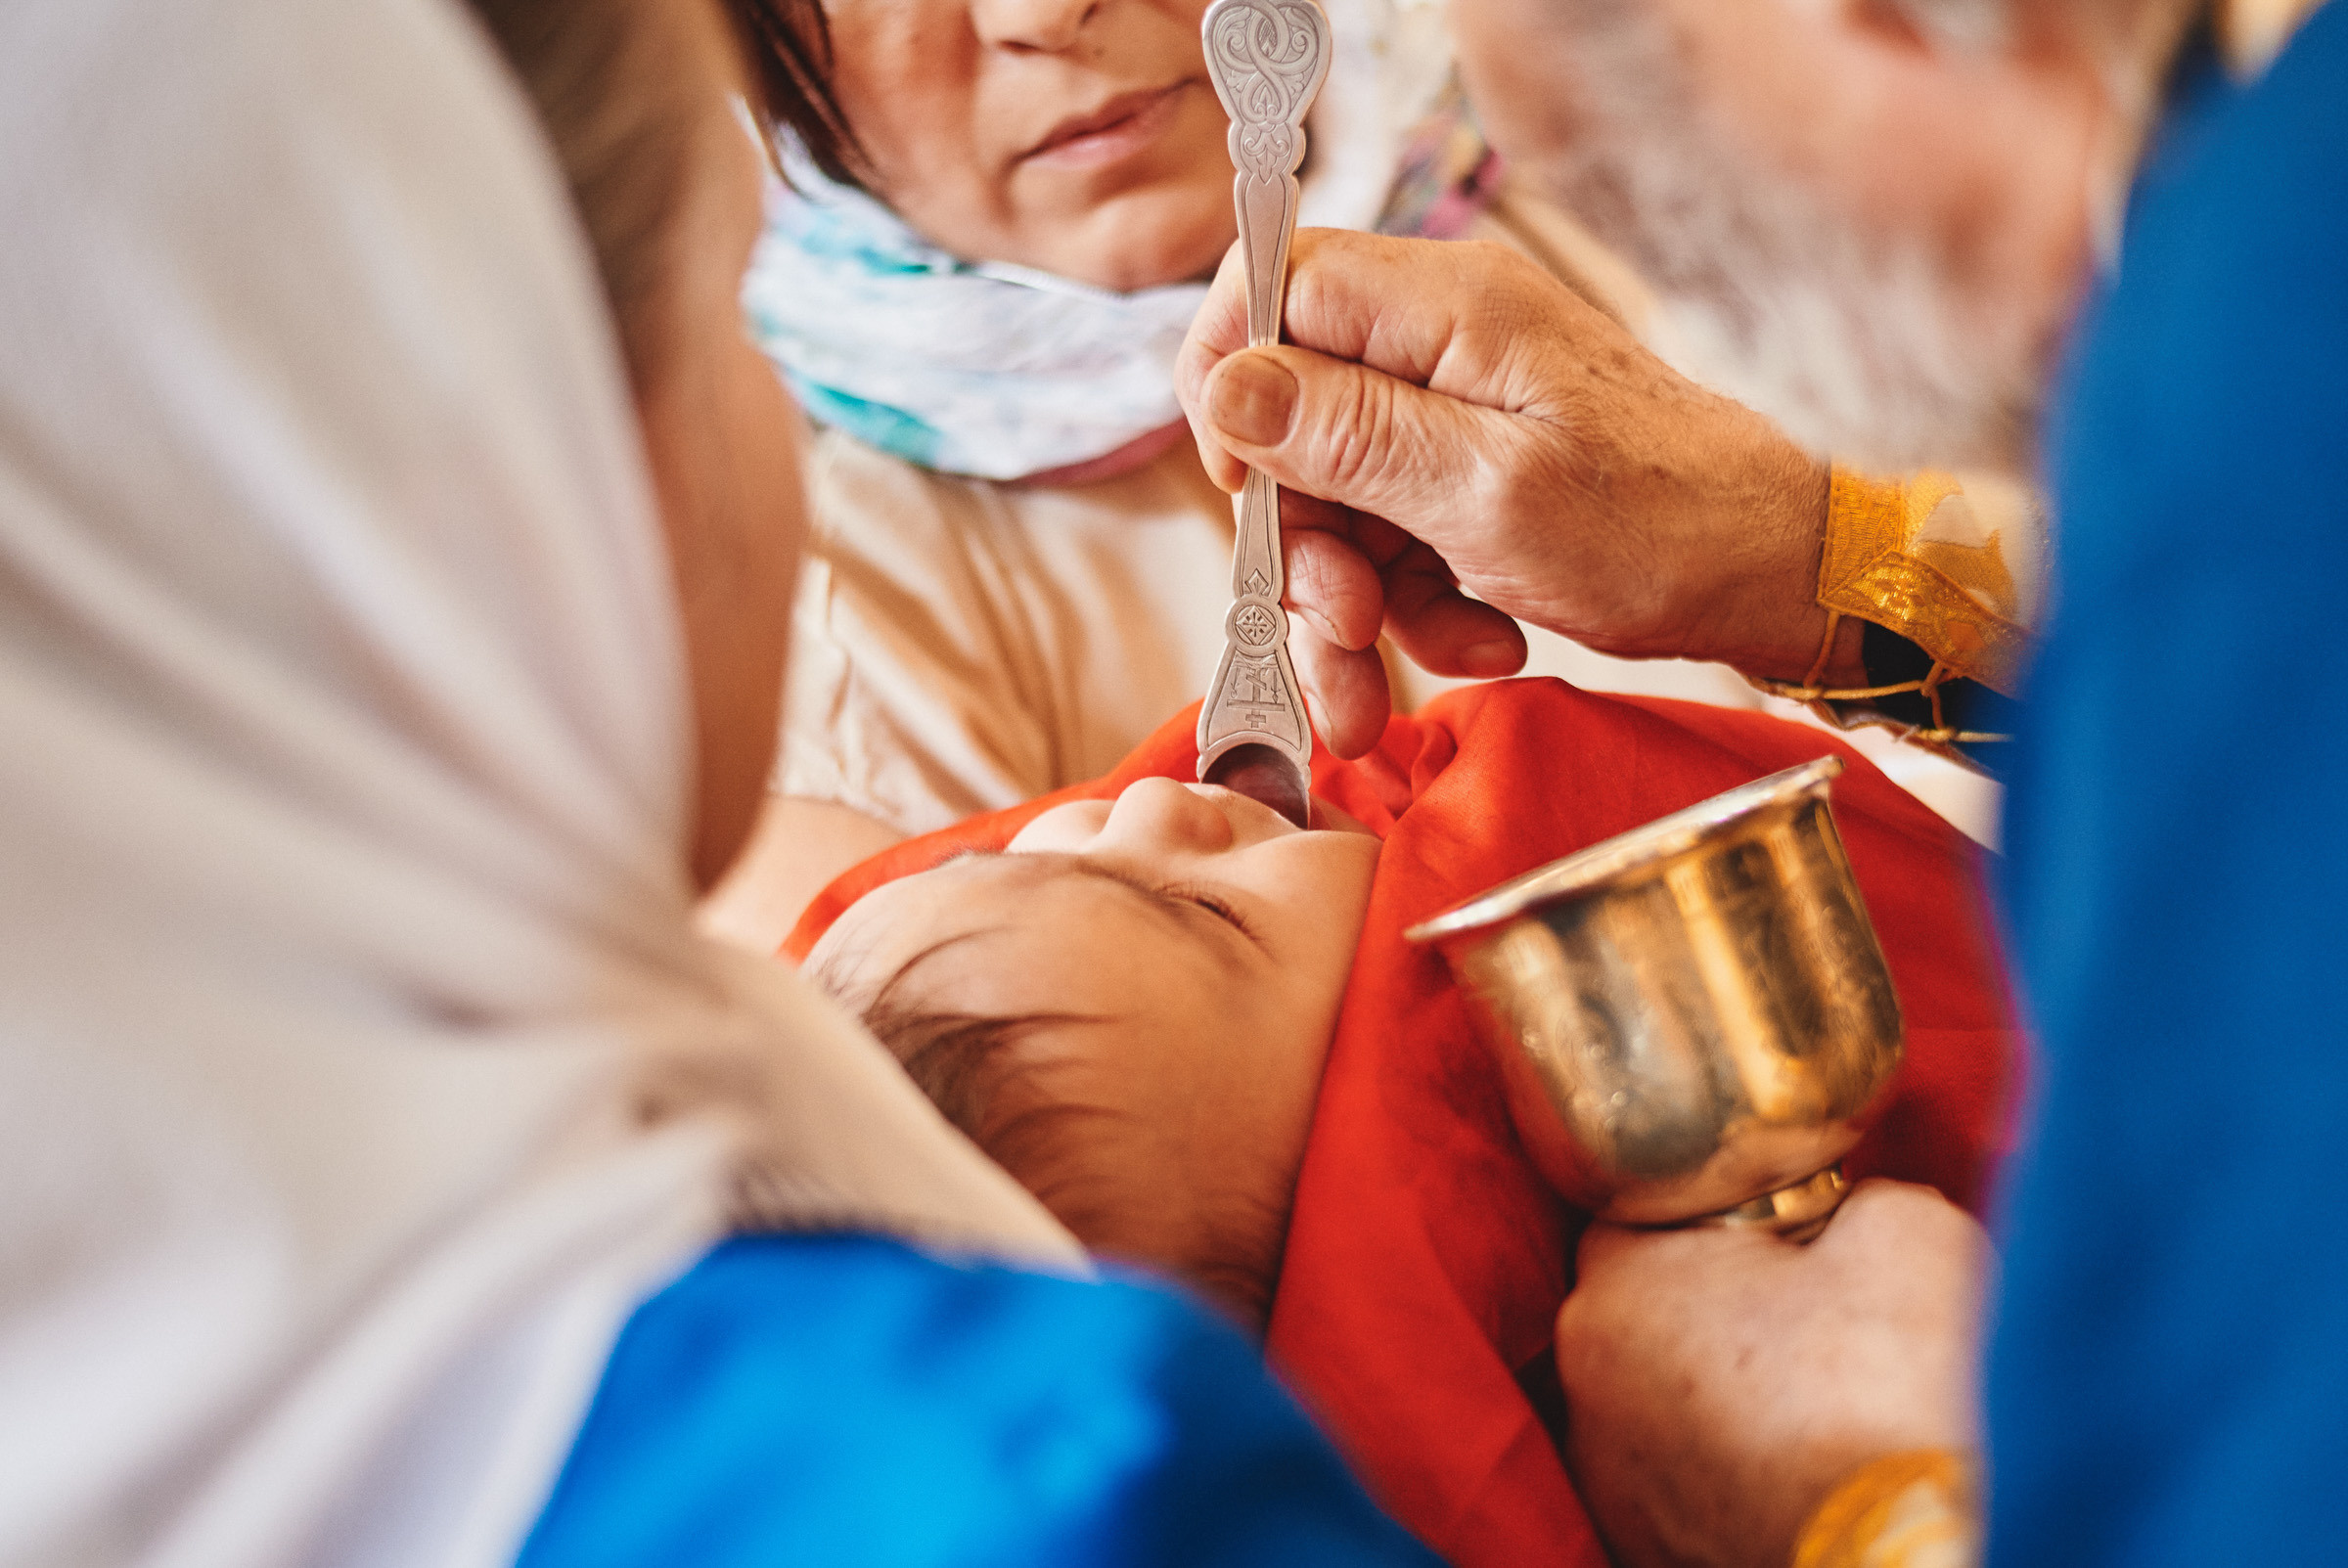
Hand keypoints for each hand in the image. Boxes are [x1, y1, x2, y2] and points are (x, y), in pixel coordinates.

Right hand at [1176, 230, 1854, 756]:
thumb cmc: (1664, 530)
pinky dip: (1422, 606)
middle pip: (1296, 417)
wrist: (1783, 579)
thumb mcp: (1486, 493)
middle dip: (1304, 543)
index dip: (1229, 384)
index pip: (1274, 284)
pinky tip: (1481, 645)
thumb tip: (1223, 386)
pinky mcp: (1485, 470)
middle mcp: (1446, 342)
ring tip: (1411, 676)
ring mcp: (1465, 408)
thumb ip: (1348, 435)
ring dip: (1361, 603)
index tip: (1242, 490)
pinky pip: (1402, 535)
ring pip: (1343, 496)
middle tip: (1340, 629)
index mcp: (1444, 308)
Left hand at [1553, 1181, 1987, 1567]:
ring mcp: (1611, 1478)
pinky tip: (1801, 1464)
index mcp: (1618, 1284)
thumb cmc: (1892, 1391)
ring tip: (1819, 1402)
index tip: (1797, 1231)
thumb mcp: (1907, 1231)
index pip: (1649, 1210)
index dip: (1731, 1210)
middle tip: (1818, 1317)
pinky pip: (1686, 1475)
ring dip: (1727, 1389)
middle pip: (1655, 1305)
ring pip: (1666, 1396)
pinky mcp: (1647, 1548)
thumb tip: (1859, 1216)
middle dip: (1727, 1301)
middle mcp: (1587, 1382)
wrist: (1906, 1553)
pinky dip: (1734, 1464)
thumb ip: (1860, 1196)